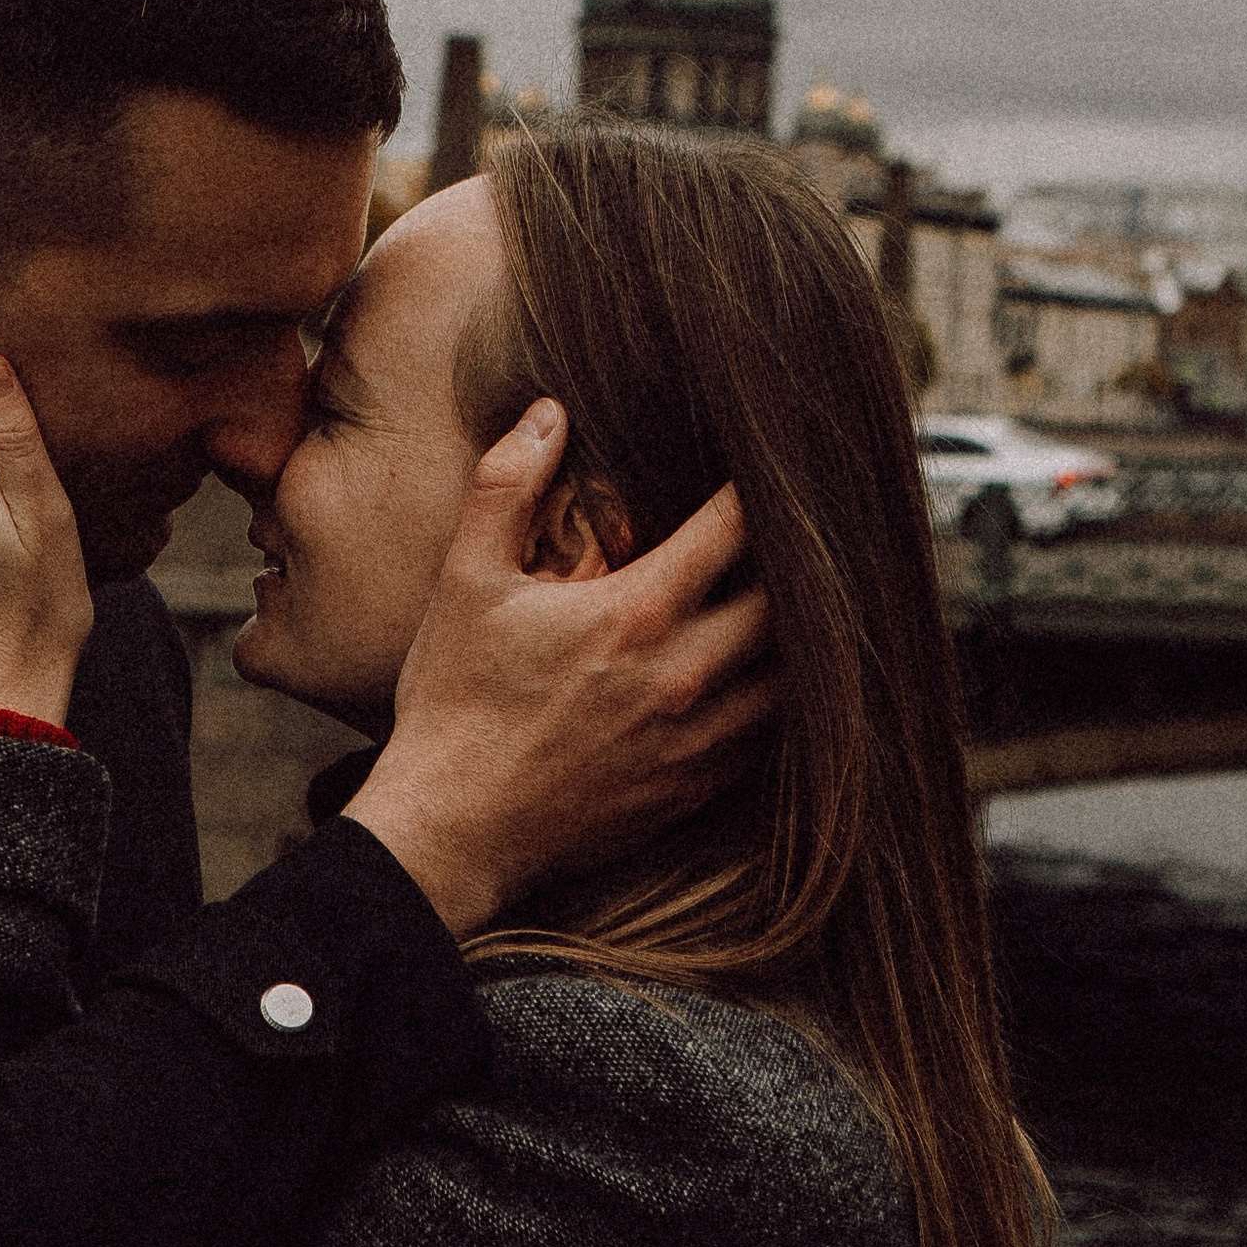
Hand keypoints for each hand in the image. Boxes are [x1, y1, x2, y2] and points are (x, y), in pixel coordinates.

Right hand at [345, 402, 773, 936]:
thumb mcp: (465, 580)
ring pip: (791, 678)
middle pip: (784, 604)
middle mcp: (683, 676)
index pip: (733, 531)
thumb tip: (548, 414)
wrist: (450, 831)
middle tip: (793, 531)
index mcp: (635, 613)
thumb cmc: (454, 704)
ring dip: (795, 637)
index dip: (759, 490)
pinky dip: (775, 702)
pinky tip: (762, 680)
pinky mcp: (694, 790)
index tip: (766, 464)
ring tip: (792, 601)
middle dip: (793, 563)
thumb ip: (507, 486)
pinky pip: (768, 739)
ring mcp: (696, 741)